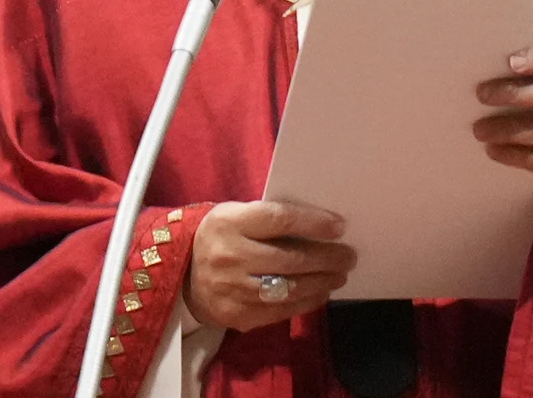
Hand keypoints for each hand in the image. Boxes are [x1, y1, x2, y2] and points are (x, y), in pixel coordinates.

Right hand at [182, 201, 355, 331]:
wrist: (183, 278)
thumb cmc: (219, 239)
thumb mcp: (233, 217)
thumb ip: (267, 218)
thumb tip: (319, 224)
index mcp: (229, 223)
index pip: (279, 220)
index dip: (313, 223)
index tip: (339, 226)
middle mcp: (230, 256)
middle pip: (291, 258)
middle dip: (328, 257)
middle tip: (348, 256)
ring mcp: (235, 289)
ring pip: (291, 287)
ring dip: (323, 281)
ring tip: (339, 274)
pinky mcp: (240, 315)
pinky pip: (284, 310)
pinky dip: (309, 300)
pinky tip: (320, 291)